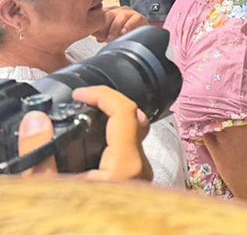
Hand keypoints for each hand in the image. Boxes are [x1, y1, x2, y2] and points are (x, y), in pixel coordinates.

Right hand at [18, 85, 151, 180]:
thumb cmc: (72, 227)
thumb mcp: (47, 189)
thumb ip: (39, 153)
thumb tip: (36, 120)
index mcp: (125, 166)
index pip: (126, 111)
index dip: (102, 94)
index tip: (80, 93)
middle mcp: (140, 169)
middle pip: (135, 118)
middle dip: (109, 102)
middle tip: (84, 100)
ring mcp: (141, 176)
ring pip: (136, 133)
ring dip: (112, 119)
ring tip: (86, 115)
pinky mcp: (135, 182)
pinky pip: (132, 148)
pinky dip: (115, 135)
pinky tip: (93, 139)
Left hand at [95, 7, 148, 42]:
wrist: (139, 37)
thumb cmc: (121, 35)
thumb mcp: (107, 33)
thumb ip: (98, 32)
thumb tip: (91, 36)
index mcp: (108, 12)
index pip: (99, 14)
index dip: (96, 26)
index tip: (96, 37)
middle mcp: (118, 10)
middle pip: (109, 15)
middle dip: (104, 27)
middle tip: (102, 38)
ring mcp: (129, 12)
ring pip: (121, 16)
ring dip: (115, 28)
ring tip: (111, 38)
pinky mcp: (139, 17)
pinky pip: (134, 19)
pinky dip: (128, 26)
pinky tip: (124, 33)